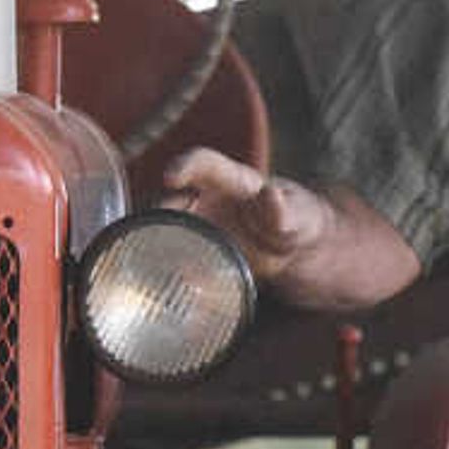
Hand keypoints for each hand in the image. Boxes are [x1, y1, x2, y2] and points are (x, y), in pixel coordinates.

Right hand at [154, 148, 329, 279]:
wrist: (295, 250)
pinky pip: (183, 258)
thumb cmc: (298, 220)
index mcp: (234, 181)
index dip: (186, 166)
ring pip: (170, 228)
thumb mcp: (298, 216)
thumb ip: (284, 210)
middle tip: (149, 230)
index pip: (205, 163)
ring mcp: (202, 225)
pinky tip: (171, 285)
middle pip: (174, 199)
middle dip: (159, 213)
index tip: (170, 177)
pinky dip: (175, 270)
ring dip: (158, 242)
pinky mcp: (201, 251)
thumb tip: (270, 194)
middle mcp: (209, 199)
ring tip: (152, 260)